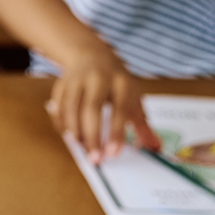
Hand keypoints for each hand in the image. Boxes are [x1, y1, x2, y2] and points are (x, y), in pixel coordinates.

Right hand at [46, 45, 151, 162]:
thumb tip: (156, 148)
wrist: (93, 55)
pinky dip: (61, 122)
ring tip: (81, 148)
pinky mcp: (62, 82)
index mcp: (121, 82)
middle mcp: (98, 78)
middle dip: (92, 136)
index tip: (112, 154)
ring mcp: (78, 79)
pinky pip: (58, 104)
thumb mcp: (133, 99)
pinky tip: (69, 135)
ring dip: (74, 130)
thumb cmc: (116, 83)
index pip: (119, 109)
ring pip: (71, 106)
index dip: (115, 133)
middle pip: (91, 109)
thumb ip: (143, 125)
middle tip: (95, 159)